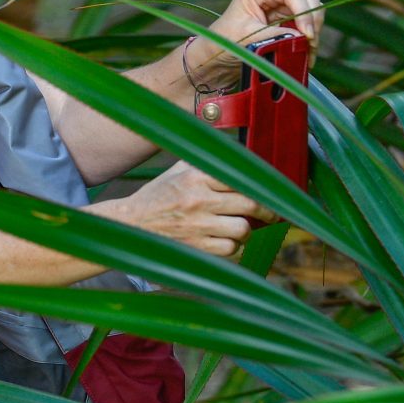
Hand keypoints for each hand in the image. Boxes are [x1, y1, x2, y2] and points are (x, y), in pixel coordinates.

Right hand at [96, 161, 272, 257]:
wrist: (130, 225)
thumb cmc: (158, 196)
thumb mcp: (178, 170)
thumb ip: (205, 161)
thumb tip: (235, 152)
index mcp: (196, 175)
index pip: (241, 177)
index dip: (262, 187)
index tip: (271, 193)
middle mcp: (199, 198)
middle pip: (250, 203)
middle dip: (267, 212)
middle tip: (273, 216)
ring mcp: (198, 224)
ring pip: (242, 229)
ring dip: (245, 231)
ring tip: (239, 229)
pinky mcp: (196, 247)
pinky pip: (230, 249)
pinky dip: (232, 248)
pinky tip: (225, 242)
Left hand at [185, 0, 323, 88]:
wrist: (220, 51)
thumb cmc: (227, 39)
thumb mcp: (248, 36)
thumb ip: (274, 35)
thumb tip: (301, 37)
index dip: (304, 11)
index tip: (307, 35)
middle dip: (312, 18)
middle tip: (311, 43)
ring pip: (313, 5)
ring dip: (314, 28)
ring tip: (309, 52)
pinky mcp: (289, 12)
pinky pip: (309, 19)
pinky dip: (311, 35)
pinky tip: (307, 52)